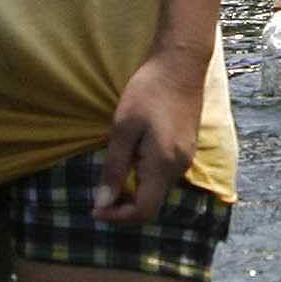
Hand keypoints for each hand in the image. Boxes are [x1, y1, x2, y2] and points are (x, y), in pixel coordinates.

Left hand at [95, 47, 205, 224]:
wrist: (181, 64)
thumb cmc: (148, 92)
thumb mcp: (123, 128)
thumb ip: (114, 168)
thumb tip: (102, 203)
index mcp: (163, 165)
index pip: (143, 211)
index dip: (117, 217)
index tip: (94, 210)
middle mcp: (179, 168)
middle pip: (152, 205)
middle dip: (124, 208)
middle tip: (98, 198)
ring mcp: (186, 158)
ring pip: (158, 191)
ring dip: (134, 193)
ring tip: (111, 178)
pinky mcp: (187, 149)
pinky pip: (164, 176)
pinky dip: (144, 179)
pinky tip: (131, 162)